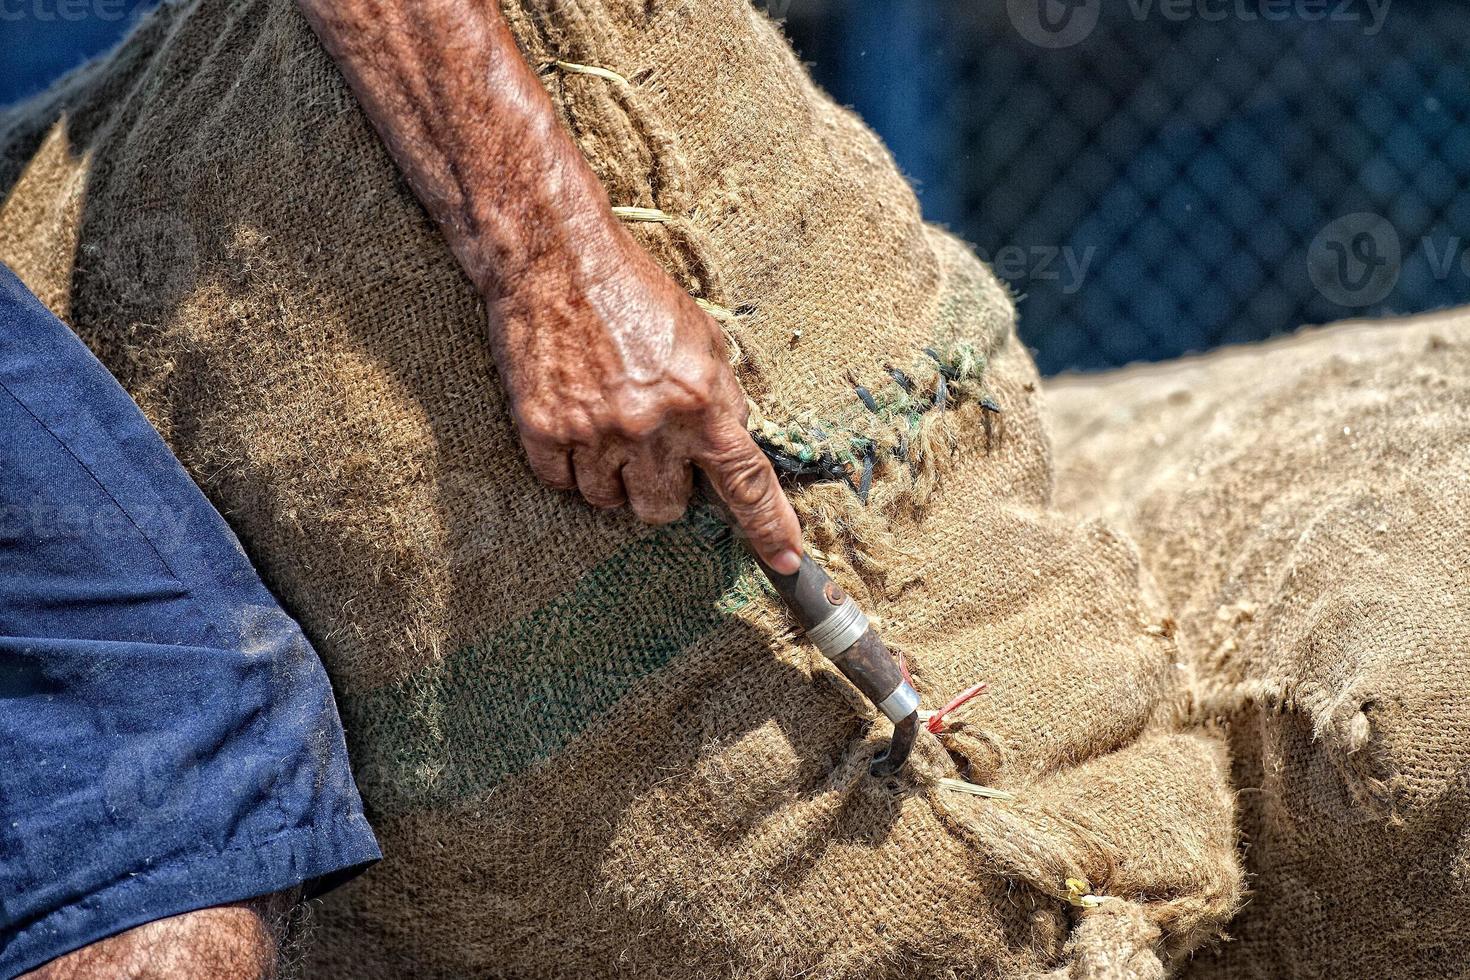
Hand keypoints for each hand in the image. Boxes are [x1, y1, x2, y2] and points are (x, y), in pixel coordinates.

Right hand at [491, 233, 803, 574]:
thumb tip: (734, 444)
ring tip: (607, 427)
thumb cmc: (631, 292)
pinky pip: (563, 485)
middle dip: (664, 490)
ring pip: (610, 503)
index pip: (744, 480)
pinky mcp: (543, 430)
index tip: (784, 562)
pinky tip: (574, 424)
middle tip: (650, 450)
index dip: (768, 527)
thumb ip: (721, 395)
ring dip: (613, 479)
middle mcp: (650, 424)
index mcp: (699, 398)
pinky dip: (570, 466)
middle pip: (665, 510)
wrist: (554, 259)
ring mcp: (594, 431)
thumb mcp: (700, 336)